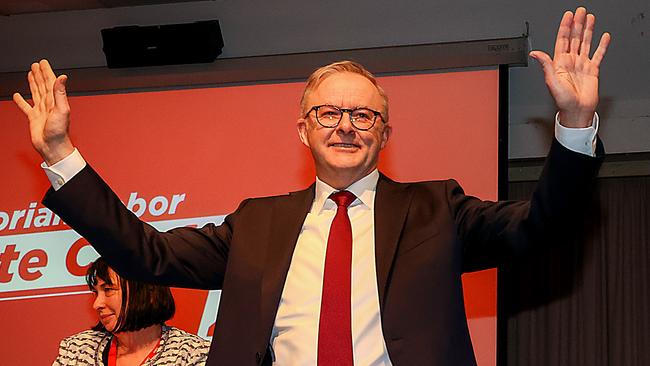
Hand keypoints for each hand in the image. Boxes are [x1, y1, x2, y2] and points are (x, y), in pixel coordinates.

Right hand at [13, 59, 73, 164]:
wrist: (52, 147)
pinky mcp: (33, 118)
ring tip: (30, 74)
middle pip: (43, 85)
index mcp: (55, 100)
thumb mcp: (61, 109)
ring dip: (32, 83)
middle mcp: (48, 104)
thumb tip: (63, 77)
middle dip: (39, 74)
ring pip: (35, 93)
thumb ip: (60, 92)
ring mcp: (41, 110)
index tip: (42, 63)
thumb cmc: (59, 132)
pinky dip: (21, 101)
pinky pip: (26, 107)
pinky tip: (17, 96)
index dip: (46, 71)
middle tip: (35, 64)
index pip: (51, 82)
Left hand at [530, 7, 610, 127]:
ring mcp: (582, 65)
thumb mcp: (551, 82)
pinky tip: (604, 36)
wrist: (577, 111)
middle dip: (577, 24)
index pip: (562, 40)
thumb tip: (534, 54)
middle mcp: (571, 62)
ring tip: (590, 18)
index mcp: (560, 63)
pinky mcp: (592, 70)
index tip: (568, 16)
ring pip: (585, 43)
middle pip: (574, 38)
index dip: (565, 27)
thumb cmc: (563, 101)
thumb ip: (545, 65)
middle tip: (580, 11)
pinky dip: (602, 45)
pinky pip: (598, 55)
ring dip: (588, 30)